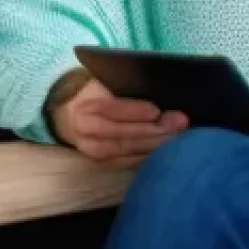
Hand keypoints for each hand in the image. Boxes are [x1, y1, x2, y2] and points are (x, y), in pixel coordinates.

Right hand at [47, 69, 187, 168]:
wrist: (69, 117)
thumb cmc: (96, 94)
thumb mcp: (103, 84)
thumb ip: (123, 88)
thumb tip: (158, 89)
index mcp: (85, 106)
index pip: (111, 109)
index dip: (134, 111)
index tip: (156, 111)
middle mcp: (85, 132)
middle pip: (122, 134)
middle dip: (154, 130)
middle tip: (179, 123)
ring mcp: (92, 151)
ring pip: (126, 150)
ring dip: (155, 144)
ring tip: (178, 136)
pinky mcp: (101, 164)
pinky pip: (127, 162)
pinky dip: (147, 156)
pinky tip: (165, 150)